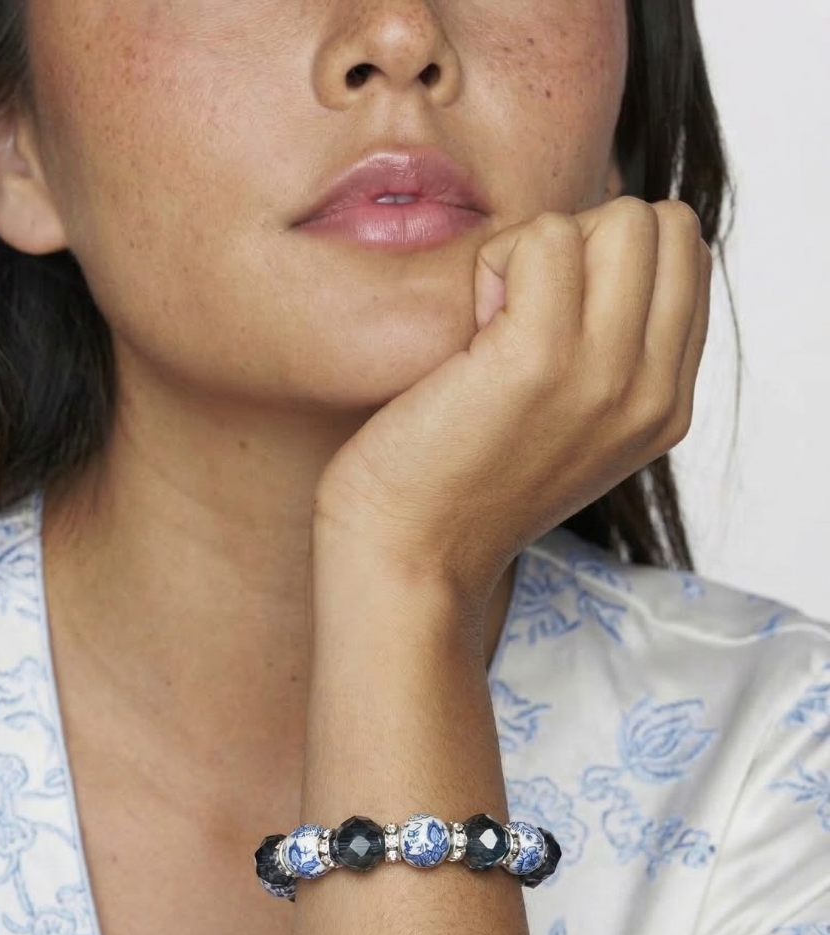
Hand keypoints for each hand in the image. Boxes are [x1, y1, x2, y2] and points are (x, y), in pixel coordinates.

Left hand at [313, 196, 712, 608]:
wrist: (409, 555)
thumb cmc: (460, 482)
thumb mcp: (569, 427)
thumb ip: (610, 353)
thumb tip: (600, 247)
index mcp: (666, 405)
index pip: (686, 260)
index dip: (608, 261)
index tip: (547, 320)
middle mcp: (654, 392)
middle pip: (662, 227)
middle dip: (586, 242)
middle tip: (520, 312)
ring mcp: (606, 376)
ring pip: (618, 219)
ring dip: (541, 249)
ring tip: (492, 323)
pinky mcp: (540, 359)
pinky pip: (543, 237)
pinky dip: (495, 262)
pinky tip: (468, 328)